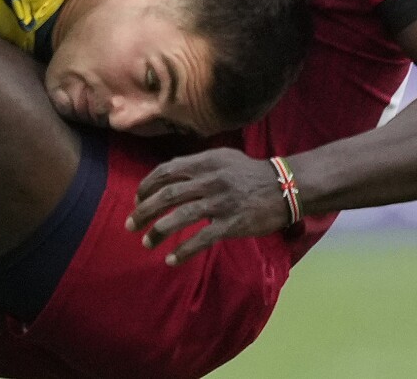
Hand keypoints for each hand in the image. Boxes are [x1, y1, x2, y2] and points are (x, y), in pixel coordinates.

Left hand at [125, 148, 291, 265]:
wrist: (286, 187)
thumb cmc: (250, 173)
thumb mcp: (222, 157)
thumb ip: (196, 164)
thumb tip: (167, 175)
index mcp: (205, 162)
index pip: (166, 171)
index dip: (146, 186)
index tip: (137, 200)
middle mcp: (210, 180)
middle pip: (167, 195)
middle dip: (143, 211)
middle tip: (130, 224)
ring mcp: (221, 202)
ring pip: (180, 216)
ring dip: (158, 231)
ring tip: (146, 243)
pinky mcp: (232, 224)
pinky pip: (201, 238)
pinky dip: (183, 251)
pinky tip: (171, 259)